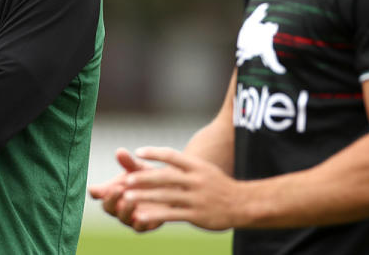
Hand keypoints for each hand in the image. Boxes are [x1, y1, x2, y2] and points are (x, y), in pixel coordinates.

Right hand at [88, 148, 164, 231]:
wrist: (172, 187)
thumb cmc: (149, 176)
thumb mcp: (139, 168)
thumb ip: (129, 162)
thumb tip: (120, 151)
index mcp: (112, 191)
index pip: (97, 193)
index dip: (95, 191)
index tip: (96, 188)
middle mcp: (118, 206)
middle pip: (108, 207)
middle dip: (111, 199)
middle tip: (117, 189)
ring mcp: (131, 217)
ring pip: (123, 217)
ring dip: (125, 209)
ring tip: (130, 200)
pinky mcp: (145, 225)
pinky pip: (140, 227)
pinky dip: (139, 222)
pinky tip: (141, 216)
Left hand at [122, 146, 240, 230]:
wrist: (242, 204)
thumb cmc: (218, 185)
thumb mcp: (205, 169)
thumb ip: (185, 166)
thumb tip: (163, 157)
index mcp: (197, 166)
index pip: (172, 155)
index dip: (155, 153)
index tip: (138, 152)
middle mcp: (196, 180)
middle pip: (166, 177)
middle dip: (144, 178)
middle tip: (127, 180)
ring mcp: (196, 198)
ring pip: (166, 197)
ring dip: (144, 197)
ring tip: (127, 198)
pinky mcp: (196, 215)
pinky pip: (171, 215)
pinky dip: (154, 215)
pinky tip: (141, 216)